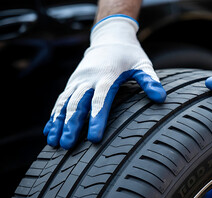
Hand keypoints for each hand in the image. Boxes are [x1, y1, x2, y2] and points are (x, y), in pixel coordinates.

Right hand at [44, 15, 165, 148]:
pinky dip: (53, 116)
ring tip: (54, 143)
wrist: (110, 37)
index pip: (101, 99)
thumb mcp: (143, 65)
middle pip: (77, 104)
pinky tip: (49, 131)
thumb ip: (150, 81)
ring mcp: (78, 81)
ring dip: (58, 123)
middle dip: (71, 125)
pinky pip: (61, 100)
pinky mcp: (73, 83)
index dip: (97, 119)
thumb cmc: (130, 55)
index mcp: (107, 75)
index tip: (94, 138)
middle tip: (68, 146)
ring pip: (64, 103)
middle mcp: (88, 79)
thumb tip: (161, 98)